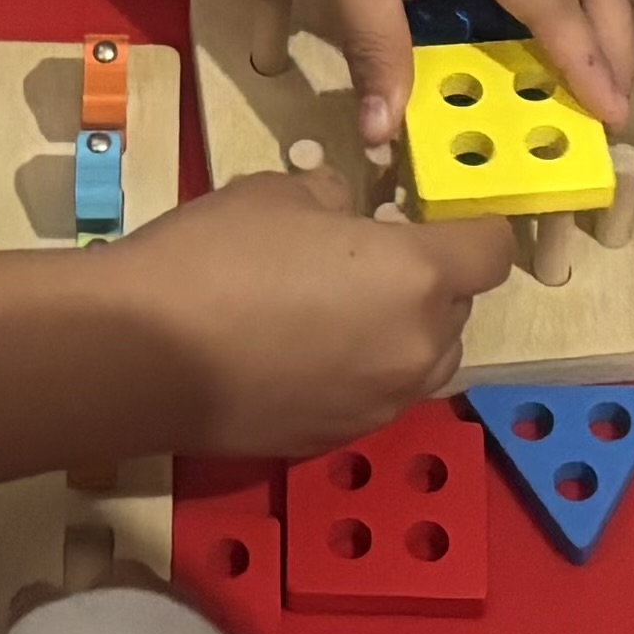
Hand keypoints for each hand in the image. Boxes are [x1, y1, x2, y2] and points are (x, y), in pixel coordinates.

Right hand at [109, 167, 511, 455]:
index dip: (472, 231)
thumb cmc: (216, 254)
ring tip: (339, 313)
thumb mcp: (281, 194)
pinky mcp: (337, 440)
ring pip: (423, 363)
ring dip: (402, 335)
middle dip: (429, 284)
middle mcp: (415, 348)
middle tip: (367, 263)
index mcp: (417, 277)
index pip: (491, 252)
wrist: (143, 355)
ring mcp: (378, 404)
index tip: (440, 221)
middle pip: (459, 311)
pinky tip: (301, 356)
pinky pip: (375, 398)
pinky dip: (360, 374)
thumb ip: (335, 202)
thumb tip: (345, 215)